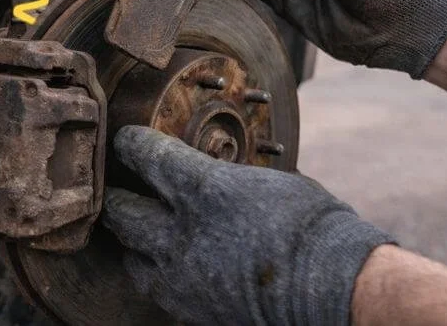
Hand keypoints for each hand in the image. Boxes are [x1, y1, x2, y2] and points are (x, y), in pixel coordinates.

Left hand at [101, 126, 393, 325]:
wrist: (332, 288)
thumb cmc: (312, 226)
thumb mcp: (267, 180)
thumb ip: (227, 176)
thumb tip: (213, 170)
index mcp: (204, 189)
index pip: (146, 156)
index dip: (130, 143)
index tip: (126, 139)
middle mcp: (182, 233)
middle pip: (119, 209)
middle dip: (115, 194)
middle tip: (119, 185)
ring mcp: (182, 275)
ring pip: (128, 253)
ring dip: (130, 238)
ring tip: (140, 228)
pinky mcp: (189, 307)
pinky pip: (153, 286)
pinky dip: (153, 271)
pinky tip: (165, 264)